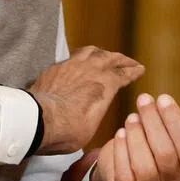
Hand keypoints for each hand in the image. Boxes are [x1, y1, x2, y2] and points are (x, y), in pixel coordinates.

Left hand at [29, 47, 144, 153]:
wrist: (40, 120)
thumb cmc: (69, 129)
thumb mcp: (93, 126)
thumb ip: (98, 110)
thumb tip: (95, 110)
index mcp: (105, 84)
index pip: (124, 74)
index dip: (133, 72)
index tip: (139, 69)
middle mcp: (91, 69)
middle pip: (111, 57)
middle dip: (122, 59)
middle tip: (128, 61)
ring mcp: (71, 65)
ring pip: (91, 51)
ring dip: (101, 53)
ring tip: (104, 55)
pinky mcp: (55, 68)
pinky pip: (71, 57)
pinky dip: (80, 58)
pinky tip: (77, 63)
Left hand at [91, 93, 179, 180]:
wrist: (134, 168)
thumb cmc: (165, 144)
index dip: (176, 123)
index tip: (163, 98)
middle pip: (166, 156)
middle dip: (153, 122)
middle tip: (144, 99)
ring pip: (145, 168)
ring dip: (136, 136)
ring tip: (132, 117)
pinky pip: (125, 176)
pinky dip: (122, 151)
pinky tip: (121, 133)